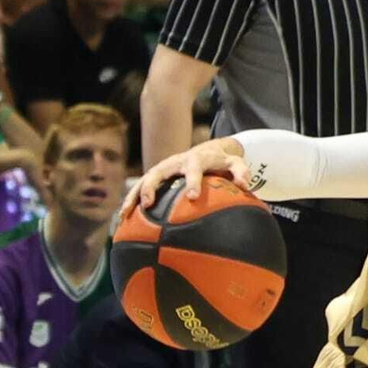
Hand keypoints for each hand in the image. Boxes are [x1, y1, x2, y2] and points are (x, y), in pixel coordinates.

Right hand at [121, 137, 247, 221]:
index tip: (193, 197)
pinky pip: (141, 186)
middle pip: (158, 171)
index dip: (192, 182)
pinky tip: (124, 217)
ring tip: (125, 214)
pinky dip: (132, 199)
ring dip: (134, 195)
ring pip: (145, 179)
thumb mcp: (236, 163)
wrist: (210, 150)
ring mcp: (164, 167)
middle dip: (150, 187)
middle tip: (148, 205)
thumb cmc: (223, 161)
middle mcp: (176, 161)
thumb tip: (244, 185)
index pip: (193, 169)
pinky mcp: (158, 175)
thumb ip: (241, 172)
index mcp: (196, 159)